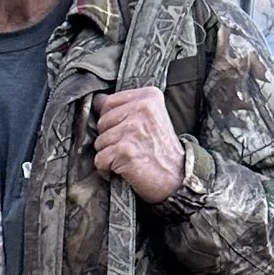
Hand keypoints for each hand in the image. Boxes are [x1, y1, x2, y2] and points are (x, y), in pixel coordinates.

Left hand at [94, 85, 188, 205]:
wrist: (176, 178)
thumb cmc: (161, 150)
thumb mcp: (151, 118)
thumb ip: (127, 107)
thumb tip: (97, 101)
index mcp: (149, 96)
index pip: (108, 102)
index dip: (111, 122)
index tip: (128, 133)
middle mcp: (142, 108)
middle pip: (102, 122)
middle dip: (110, 139)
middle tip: (131, 148)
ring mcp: (133, 129)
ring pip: (99, 141)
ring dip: (109, 155)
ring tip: (130, 158)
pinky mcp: (125, 150)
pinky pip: (100, 159)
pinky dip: (107, 169)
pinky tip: (125, 169)